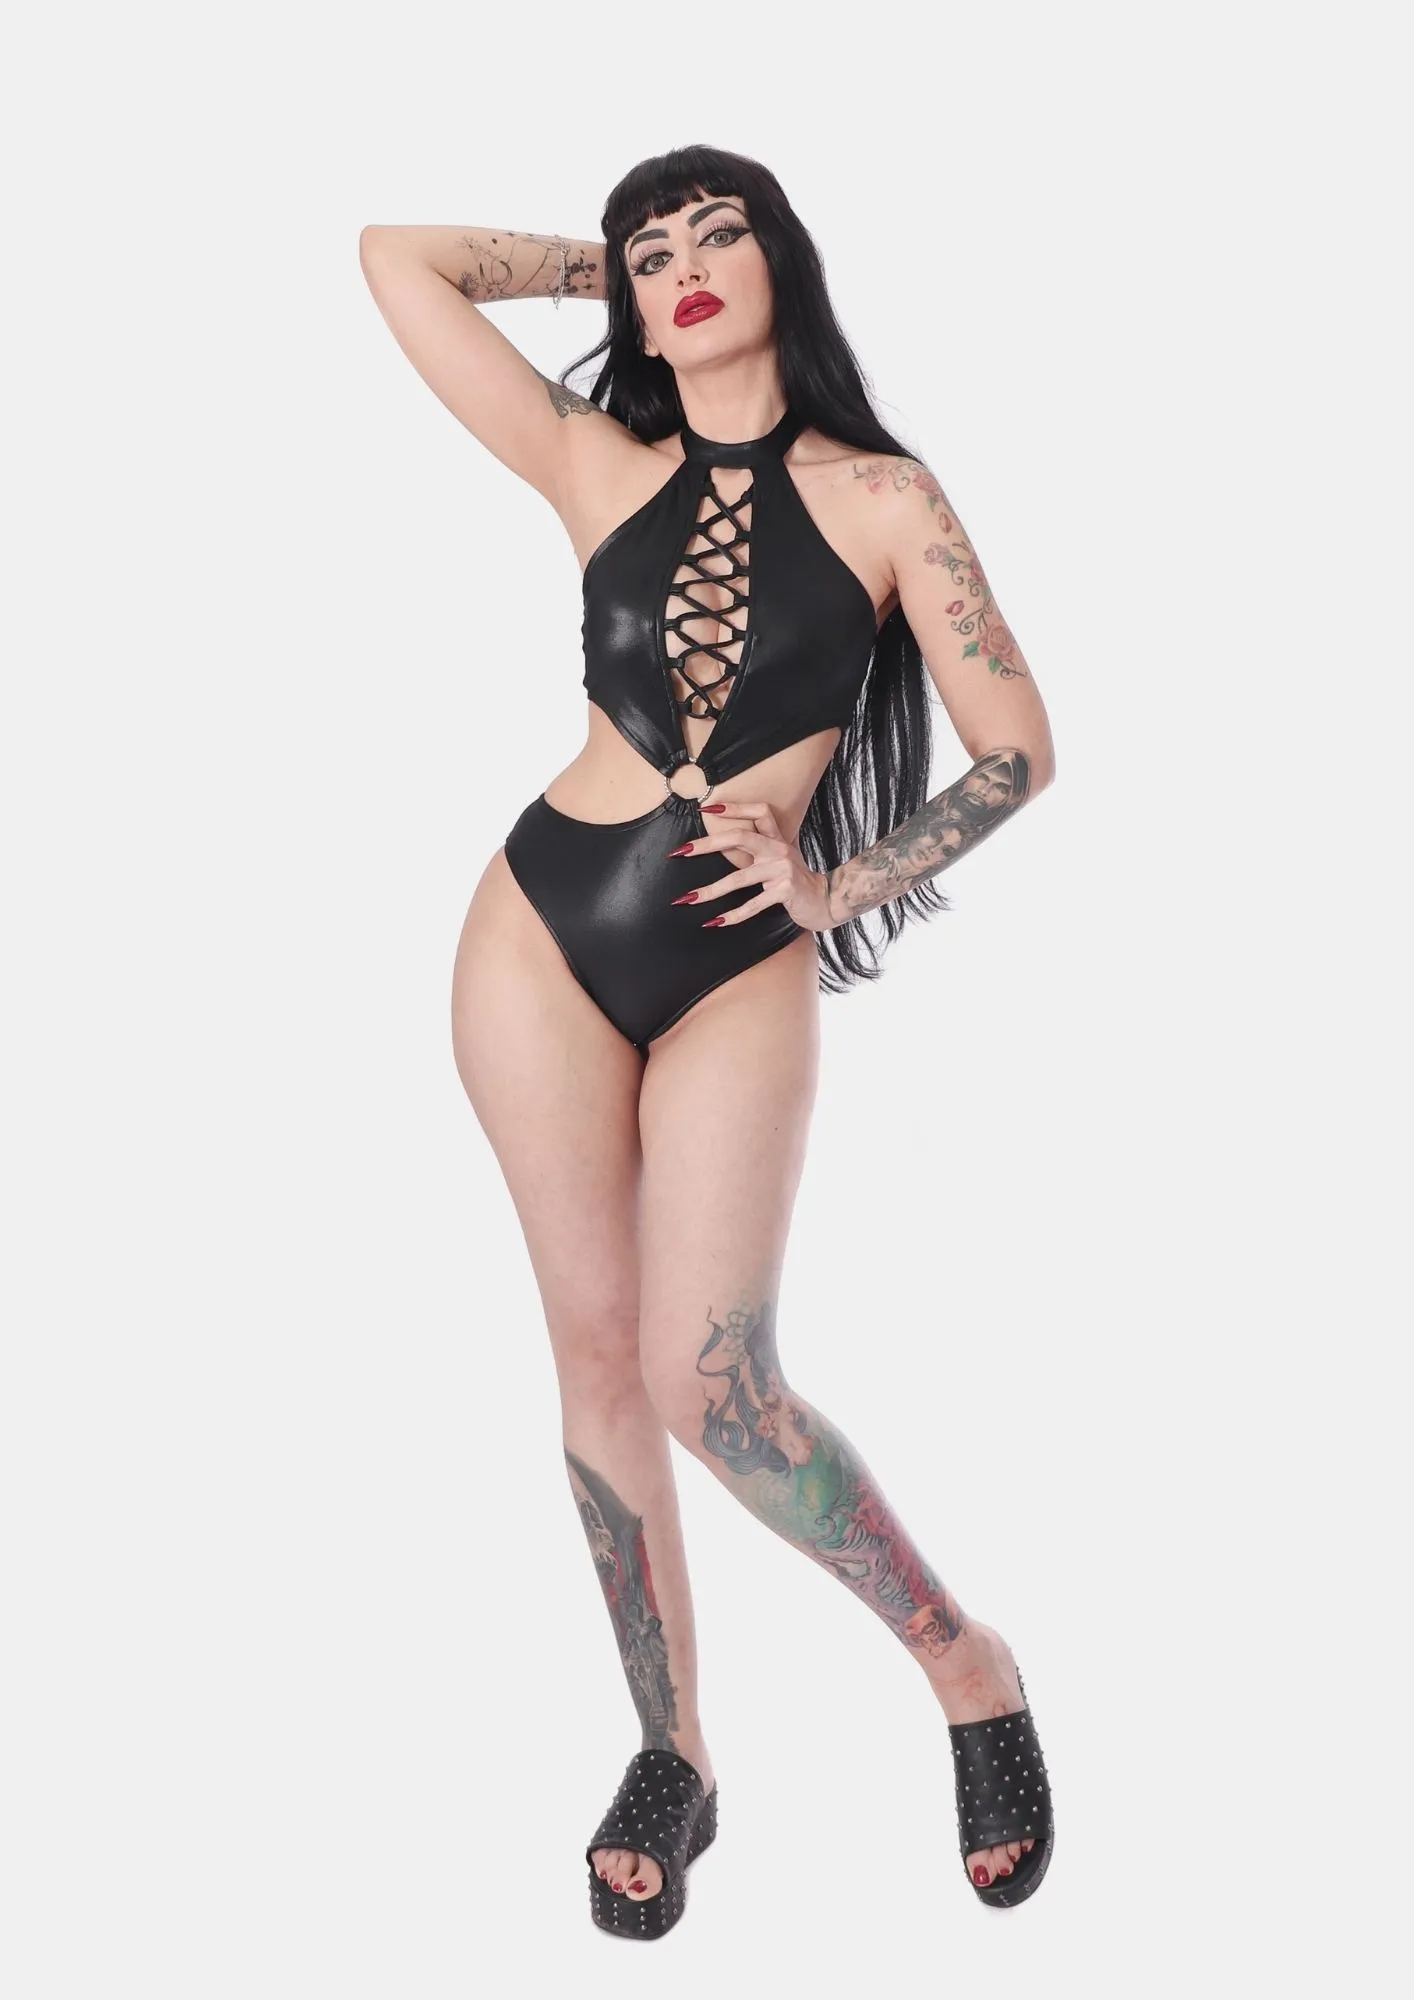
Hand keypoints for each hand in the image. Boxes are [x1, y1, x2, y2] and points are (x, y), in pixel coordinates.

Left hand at [673, 798, 838, 932]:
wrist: (826, 901)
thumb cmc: (795, 880)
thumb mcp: (778, 859)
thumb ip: (756, 851)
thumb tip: (721, 847)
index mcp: (776, 839)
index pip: (759, 812)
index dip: (735, 807)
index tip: (707, 808)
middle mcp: (779, 850)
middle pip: (740, 837)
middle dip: (707, 844)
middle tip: (681, 851)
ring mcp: (783, 870)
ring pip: (739, 878)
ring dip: (711, 891)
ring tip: (689, 899)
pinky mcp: (785, 891)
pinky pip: (754, 904)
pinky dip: (734, 915)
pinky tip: (716, 922)